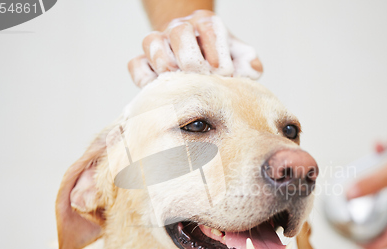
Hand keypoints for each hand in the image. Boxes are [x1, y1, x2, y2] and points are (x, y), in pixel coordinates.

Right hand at [128, 10, 262, 87]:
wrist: (201, 64)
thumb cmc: (223, 63)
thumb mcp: (242, 61)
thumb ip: (250, 65)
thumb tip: (247, 72)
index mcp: (206, 22)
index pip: (208, 27)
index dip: (217, 55)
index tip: (224, 75)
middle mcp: (180, 26)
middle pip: (179, 32)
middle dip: (193, 62)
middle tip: (202, 79)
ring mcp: (158, 41)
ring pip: (152, 43)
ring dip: (168, 68)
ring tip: (183, 83)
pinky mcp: (143, 60)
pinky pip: (136, 65)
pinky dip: (147, 79)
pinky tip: (163, 89)